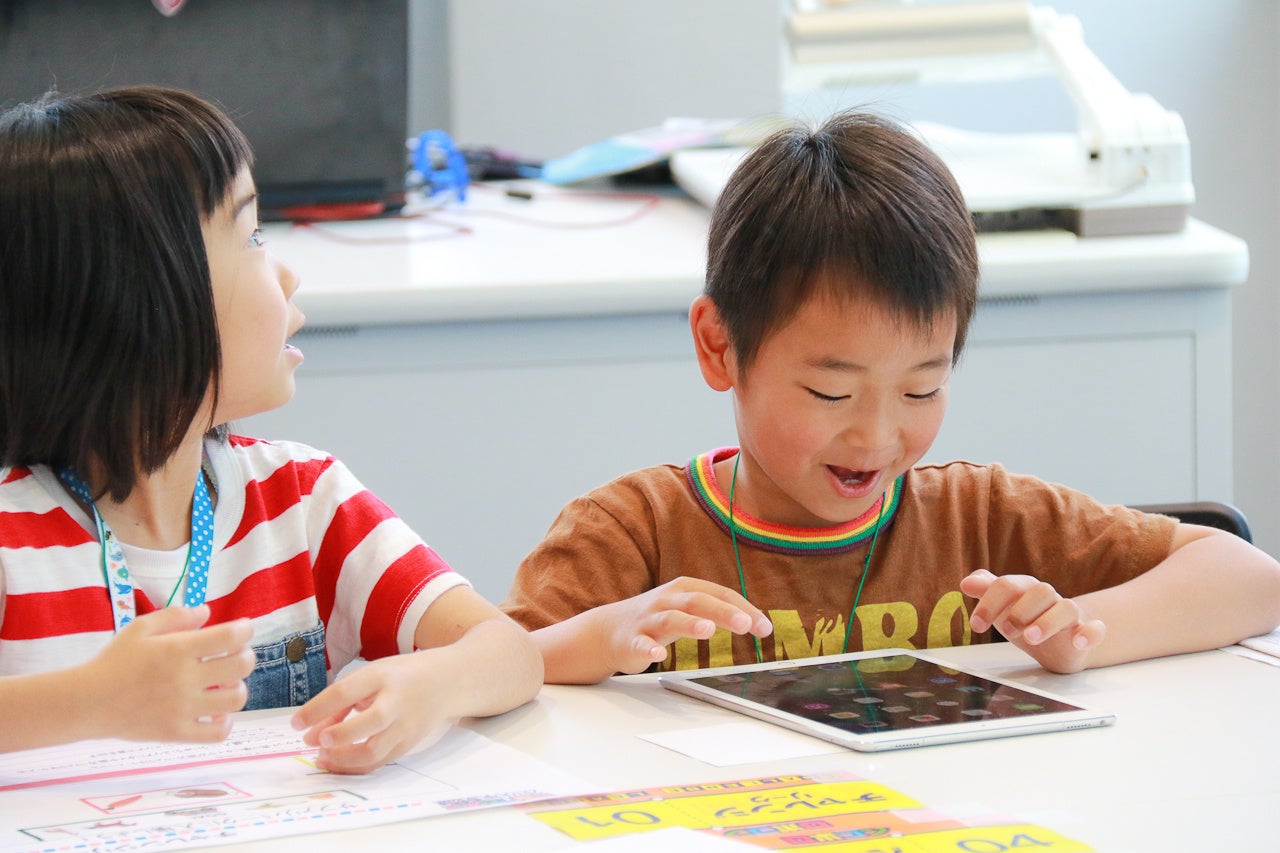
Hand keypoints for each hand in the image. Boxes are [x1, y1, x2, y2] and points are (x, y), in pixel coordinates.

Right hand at [81, 605, 253, 741]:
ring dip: (236, 687)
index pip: (230, 637)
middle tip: (235, 655)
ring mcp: (182, 709)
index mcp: (177, 650)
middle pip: (241, 666)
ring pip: (235, 699)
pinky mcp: (177, 733)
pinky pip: (218, 733)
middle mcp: (184, 679)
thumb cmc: (115, 661)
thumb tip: (207, 612)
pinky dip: (225, 721)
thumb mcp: (140, 628)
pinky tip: (215, 711)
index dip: (245, 630)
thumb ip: (176, 616)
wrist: (87, 702)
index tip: (242, 629)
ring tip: (224, 684)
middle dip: (245, 656)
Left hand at [290, 653, 452, 774]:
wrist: (449, 682)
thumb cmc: (403, 676)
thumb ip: (341, 701)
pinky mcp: (409, 744)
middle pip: (369, 723)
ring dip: (343, 760)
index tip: (295, 724)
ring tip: (321, 757)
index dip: (317, 709)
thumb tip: (309, 732)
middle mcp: (397, 702)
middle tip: (316, 741)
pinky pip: (379, 762)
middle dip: (339, 736)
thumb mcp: (372, 675)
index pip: (346, 692)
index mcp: (383, 676)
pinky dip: (355, 766)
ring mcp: (406, 726)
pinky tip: (337, 762)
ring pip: (374, 752)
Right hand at [590, 576, 772, 674]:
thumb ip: (717, 612)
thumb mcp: (687, 608)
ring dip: (689, 623)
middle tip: (745, 624)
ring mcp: (648, 620)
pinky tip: (659, 656)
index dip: (743, 609)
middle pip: (698, 602)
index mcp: (684, 590)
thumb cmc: (656, 619)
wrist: (607, 631)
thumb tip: (755, 620)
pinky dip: (649, 649)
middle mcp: (667, 601)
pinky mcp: (631, 640)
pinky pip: (641, 644)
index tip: (764, 627)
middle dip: (722, 611)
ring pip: (670, 619)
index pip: (719, 594)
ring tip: (708, 630)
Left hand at [960, 569, 1104, 672]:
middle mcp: (1048, 599)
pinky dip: (1090, 633)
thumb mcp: (1002, 606)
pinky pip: (1096, 628)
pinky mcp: (1086, 633)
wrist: (1059, 640)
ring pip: (1066, 608)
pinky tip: (1079, 642)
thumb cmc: (1025, 618)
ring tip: (1030, 638)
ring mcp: (1070, 616)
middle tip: (1007, 631)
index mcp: (1025, 590)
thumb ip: (985, 591)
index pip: (1008, 585)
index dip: (989, 603)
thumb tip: (966, 582)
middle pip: (1040, 591)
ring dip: (1048, 622)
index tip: (976, 626)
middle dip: (1021, 610)